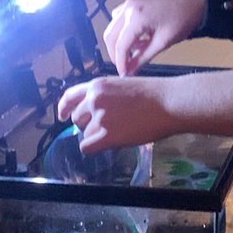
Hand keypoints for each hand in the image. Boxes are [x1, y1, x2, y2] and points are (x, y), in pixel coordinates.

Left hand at [57, 75, 178, 152]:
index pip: (70, 96)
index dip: (64, 108)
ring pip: (85, 134)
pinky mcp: (106, 135)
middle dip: (89, 124)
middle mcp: (94, 100)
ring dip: (98, 136)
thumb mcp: (124, 86)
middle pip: (77, 119)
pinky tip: (112, 143)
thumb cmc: (156, 94)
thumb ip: (107, 96)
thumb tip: (99, 112)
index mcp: (98, 85)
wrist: (171, 102)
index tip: (62, 116)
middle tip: (110, 125)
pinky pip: (87, 147)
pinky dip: (96, 148)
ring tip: (122, 130)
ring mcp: (99, 118)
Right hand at [104, 0, 207, 75]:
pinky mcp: (132, 2)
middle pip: (110, 36)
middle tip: (125, 67)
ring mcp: (129, 3)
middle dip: (115, 54)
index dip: (120, 63)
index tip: (124, 75)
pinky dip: (122, 31)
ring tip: (134, 53)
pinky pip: (119, 19)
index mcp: (136, 17)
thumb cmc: (183, 19)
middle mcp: (128, 9)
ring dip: (118, 42)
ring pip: (113, 27)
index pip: (120, 45)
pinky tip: (136, 39)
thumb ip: (143, 57)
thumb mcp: (164, 42)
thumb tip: (129, 72)